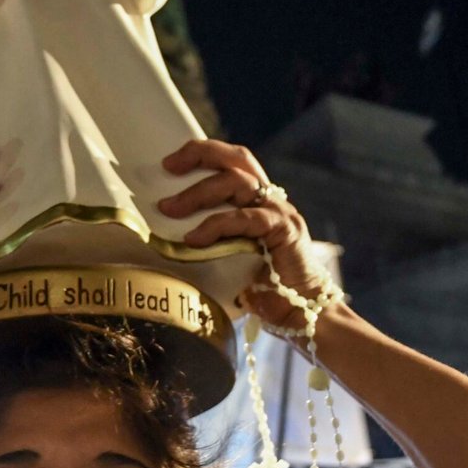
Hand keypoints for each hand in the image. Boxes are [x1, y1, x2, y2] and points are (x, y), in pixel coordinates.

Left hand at [157, 139, 331, 329]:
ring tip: (168, 209)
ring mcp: (280, 213)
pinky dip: (215, 226)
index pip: (234, 161)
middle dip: (200, 154)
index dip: (204, 154)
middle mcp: (272, 200)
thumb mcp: (230, 256)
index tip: (170, 164)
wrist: (302, 313)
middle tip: (168, 167)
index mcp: (260, 201)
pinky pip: (245, 219)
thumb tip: (165, 238)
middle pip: (237, 159)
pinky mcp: (284, 231)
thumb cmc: (263, 289)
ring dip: (198, 193)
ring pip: (238, 183)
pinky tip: (194, 240)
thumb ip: (210, 240)